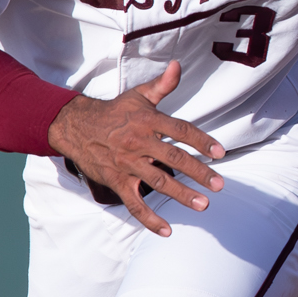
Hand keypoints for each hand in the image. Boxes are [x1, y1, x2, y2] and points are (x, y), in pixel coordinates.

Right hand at [49, 60, 225, 236]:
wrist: (77, 127)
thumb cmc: (115, 112)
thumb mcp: (138, 95)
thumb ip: (162, 85)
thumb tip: (178, 66)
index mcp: (147, 120)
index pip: (180, 130)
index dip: (202, 141)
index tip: (220, 152)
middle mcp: (138, 142)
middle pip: (173, 158)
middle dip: (198, 172)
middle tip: (218, 184)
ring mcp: (127, 164)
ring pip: (157, 182)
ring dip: (181, 194)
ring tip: (202, 205)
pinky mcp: (117, 181)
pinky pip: (134, 204)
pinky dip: (150, 219)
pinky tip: (167, 230)